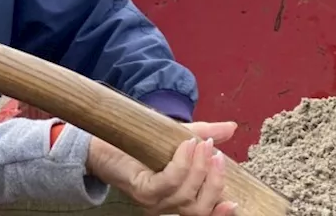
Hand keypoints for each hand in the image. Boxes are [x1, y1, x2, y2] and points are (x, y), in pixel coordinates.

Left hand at [85, 122, 238, 215]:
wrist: (101, 140)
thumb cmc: (139, 143)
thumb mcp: (178, 137)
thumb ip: (205, 133)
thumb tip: (231, 128)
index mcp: (177, 199)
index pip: (203, 214)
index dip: (221, 213)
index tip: (234, 201)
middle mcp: (165, 206)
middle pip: (198, 209)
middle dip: (214, 183)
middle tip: (217, 155)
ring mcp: (153, 201)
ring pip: (185, 195)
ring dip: (199, 168)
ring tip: (202, 143)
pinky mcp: (141, 190)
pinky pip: (168, 182)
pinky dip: (182, 164)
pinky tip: (187, 145)